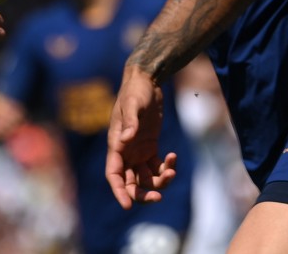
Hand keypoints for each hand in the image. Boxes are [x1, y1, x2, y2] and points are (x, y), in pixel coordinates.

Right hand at [106, 64, 179, 208]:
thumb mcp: (132, 105)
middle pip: (130, 183)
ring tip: (172, 171)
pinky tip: (173, 158)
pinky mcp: (150, 147)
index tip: (128, 205)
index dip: (119, 191)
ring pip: (146, 178)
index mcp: (116, 146)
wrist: (146, 81)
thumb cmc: (135, 92)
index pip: (113, 175)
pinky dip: (165, 167)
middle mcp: (125, 152)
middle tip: (158, 196)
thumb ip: (129, 122)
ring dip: (158, 181)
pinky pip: (156, 166)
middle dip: (142, 193)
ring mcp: (138, 151)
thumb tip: (125, 140)